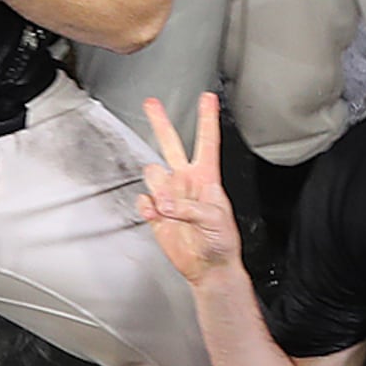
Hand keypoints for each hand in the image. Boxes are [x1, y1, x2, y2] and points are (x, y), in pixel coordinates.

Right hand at [134, 92, 244, 285]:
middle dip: (160, 123)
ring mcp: (170, 196)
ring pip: (153, 174)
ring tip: (169, 208)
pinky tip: (157, 215)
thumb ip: (191, 208)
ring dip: (159, 190)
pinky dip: (148, 208)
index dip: (207, 119)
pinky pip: (144, 201)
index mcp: (207, 177)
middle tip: (151, 104)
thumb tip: (167, 203)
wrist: (208, 267)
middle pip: (171, 145)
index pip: (207, 142)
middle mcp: (186, 182)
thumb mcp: (215, 219)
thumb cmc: (221, 242)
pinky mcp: (156, 213)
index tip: (207, 98)